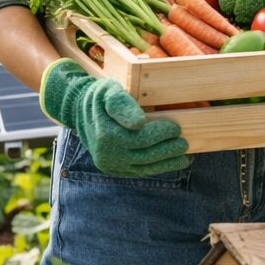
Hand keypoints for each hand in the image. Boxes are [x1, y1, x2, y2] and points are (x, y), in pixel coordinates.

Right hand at [40, 60, 189, 176]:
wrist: (80, 111)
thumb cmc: (100, 98)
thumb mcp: (109, 92)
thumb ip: (123, 105)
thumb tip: (139, 122)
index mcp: (106, 136)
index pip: (141, 138)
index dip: (161, 134)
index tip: (176, 128)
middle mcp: (107, 154)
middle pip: (145, 155)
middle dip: (168, 150)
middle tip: (184, 143)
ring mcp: (111, 165)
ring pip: (145, 167)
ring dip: (167, 163)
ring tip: (184, 157)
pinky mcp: (115, 170)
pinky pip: (140, 172)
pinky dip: (158, 168)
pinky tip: (174, 163)